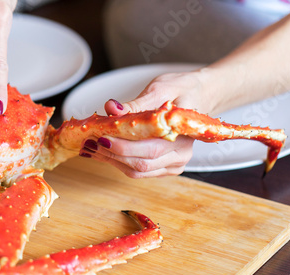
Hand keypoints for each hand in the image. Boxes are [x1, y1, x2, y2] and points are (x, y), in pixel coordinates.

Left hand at [79, 70, 210, 177]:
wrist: (200, 95)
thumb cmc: (182, 89)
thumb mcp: (159, 88)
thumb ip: (136, 103)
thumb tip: (112, 109)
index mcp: (183, 134)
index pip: (149, 149)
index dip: (122, 146)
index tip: (101, 137)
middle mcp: (181, 154)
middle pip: (141, 164)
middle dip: (112, 155)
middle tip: (89, 142)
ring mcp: (174, 164)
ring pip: (137, 171)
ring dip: (111, 161)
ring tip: (91, 148)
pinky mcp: (165, 167)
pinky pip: (138, 171)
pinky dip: (118, 163)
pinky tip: (102, 152)